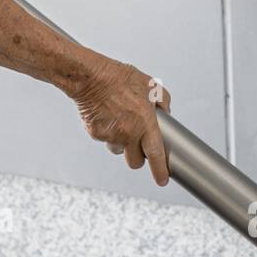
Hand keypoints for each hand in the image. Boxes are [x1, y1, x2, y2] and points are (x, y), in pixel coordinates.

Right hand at [70, 56, 171, 186]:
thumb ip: (163, 101)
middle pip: (134, 162)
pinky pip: (104, 139)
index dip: (160, 171)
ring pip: (117, 150)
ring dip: (121, 142)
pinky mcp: (95, 133)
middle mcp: (128, 133)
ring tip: (119, 122)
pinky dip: (107, 131)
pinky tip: (107, 116)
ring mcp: (110, 135)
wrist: (91, 77)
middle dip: (138, 158)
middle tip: (138, 146)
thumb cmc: (120, 78)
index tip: (162, 180)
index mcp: (145, 122)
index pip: (155, 154)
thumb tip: (166, 112)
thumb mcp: (150, 85)